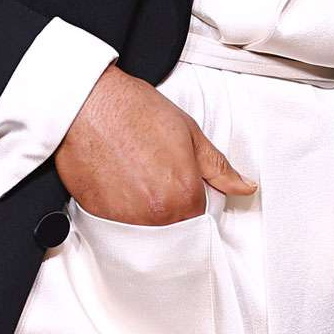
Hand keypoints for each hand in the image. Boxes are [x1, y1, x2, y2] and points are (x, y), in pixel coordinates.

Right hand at [53, 64, 257, 224]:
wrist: (88, 103)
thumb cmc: (135, 111)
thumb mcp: (189, 133)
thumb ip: (219, 168)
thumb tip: (245, 186)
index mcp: (183, 196)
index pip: (201, 219)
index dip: (195, 198)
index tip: (184, 181)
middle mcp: (155, 215)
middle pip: (175, 228)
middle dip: (172, 208)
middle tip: (158, 176)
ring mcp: (124, 220)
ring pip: (147, 230)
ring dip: (147, 211)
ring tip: (137, 175)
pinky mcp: (97, 217)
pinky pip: (119, 226)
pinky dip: (122, 210)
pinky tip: (120, 181)